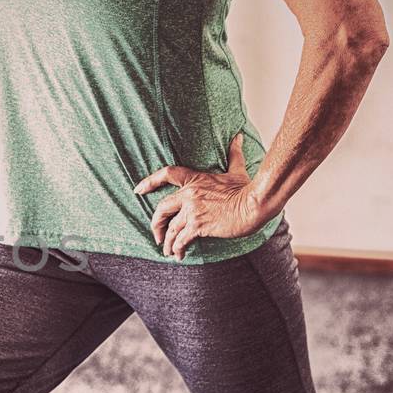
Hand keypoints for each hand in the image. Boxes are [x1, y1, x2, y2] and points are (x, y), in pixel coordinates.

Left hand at [133, 134, 273, 259]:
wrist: (254, 204)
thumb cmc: (248, 189)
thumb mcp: (237, 170)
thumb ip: (233, 154)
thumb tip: (237, 137)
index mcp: (195, 179)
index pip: (167, 174)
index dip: (149, 182)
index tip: (138, 190)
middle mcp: (189, 194)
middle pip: (162, 208)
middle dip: (156, 223)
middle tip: (157, 235)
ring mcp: (192, 210)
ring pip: (171, 228)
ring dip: (167, 242)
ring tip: (168, 251)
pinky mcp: (198, 225)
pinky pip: (181, 239)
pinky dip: (177, 248)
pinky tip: (179, 255)